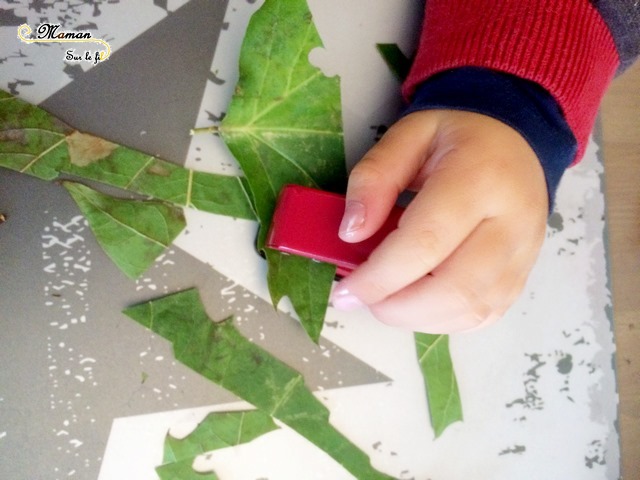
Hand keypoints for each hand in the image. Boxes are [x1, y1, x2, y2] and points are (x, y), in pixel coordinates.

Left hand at [330, 110, 548, 332]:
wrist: (515, 141)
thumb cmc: (456, 138)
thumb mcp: (407, 137)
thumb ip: (374, 179)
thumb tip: (351, 232)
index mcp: (479, 180)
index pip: (426, 242)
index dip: (380, 277)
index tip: (346, 292)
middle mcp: (512, 223)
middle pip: (454, 289)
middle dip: (397, 307)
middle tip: (363, 300)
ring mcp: (524, 255)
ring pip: (470, 311)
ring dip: (417, 318)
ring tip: (385, 300)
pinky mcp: (523, 276)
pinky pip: (482, 316)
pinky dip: (442, 320)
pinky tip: (417, 301)